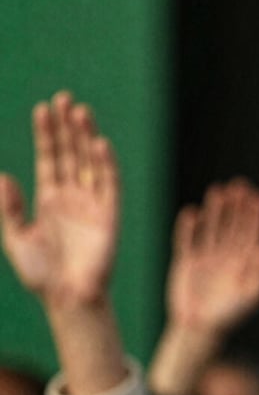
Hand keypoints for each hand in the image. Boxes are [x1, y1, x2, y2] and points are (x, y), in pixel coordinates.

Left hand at [0, 92, 118, 306]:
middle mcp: (72, 196)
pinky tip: (99, 143)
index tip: (43, 109)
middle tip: (64, 98)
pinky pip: (110, 184)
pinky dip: (106, 164)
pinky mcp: (110, 215)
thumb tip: (3, 176)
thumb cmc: (39, 273)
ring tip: (80, 111)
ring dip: (86, 138)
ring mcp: (93, 204)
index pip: (49, 158)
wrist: (67, 296)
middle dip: (67, 127)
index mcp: (49, 199)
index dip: (46, 134)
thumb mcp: (15, 238)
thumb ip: (8, 208)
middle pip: (71, 153)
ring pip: (90, 162)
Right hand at [166, 178, 258, 332]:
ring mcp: (207, 255)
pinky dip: (188, 228)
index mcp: (245, 260)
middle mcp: (227, 253)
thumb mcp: (250, 294)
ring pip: (212, 227)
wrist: (201, 327)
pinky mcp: (186, 261)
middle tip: (240, 185)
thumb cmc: (231, 313)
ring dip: (215, 209)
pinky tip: (192, 212)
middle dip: (237, 205)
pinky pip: (187, 240)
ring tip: (218, 190)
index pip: (253, 232)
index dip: (257, 215)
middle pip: (233, 224)